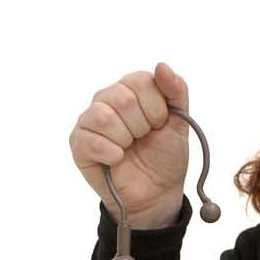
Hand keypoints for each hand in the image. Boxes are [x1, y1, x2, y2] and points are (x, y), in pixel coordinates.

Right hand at [69, 62, 190, 227]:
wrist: (157, 193)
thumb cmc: (165, 156)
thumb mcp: (180, 123)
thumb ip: (176, 91)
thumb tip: (161, 66)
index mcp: (131, 89)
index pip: (141, 82)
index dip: (157, 109)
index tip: (159, 125)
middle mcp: (107, 99)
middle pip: (122, 98)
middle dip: (142, 126)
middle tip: (143, 139)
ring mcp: (90, 121)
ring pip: (103, 117)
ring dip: (125, 139)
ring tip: (129, 149)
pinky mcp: (79, 144)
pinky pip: (90, 140)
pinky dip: (111, 153)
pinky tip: (118, 160)